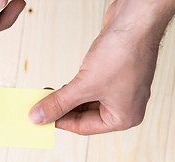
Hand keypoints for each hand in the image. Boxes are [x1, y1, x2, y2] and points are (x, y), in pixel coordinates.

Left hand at [29, 0, 174, 134]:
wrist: (135, 22)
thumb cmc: (123, 53)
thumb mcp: (84, 85)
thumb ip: (59, 103)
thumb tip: (39, 116)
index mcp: (124, 118)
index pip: (84, 127)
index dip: (60, 122)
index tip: (41, 119)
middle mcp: (124, 107)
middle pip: (85, 116)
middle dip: (62, 109)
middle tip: (41, 106)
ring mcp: (119, 91)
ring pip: (85, 102)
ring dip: (66, 99)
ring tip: (47, 95)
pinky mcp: (113, 76)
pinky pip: (89, 89)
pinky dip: (74, 89)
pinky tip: (60, 87)